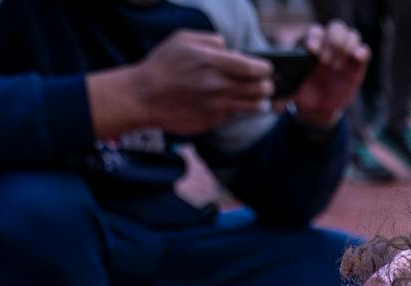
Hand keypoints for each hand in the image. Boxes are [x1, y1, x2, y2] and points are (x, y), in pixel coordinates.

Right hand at [88, 31, 272, 137]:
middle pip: (260, 88)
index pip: (254, 68)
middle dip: (267, 84)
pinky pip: (235, 115)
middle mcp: (218, 86)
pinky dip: (239, 109)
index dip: (266, 68)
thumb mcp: (183, 39)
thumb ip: (211, 40)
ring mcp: (217, 106)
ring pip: (254, 106)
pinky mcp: (213, 120)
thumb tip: (229, 48)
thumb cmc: (162, 65)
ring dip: (259, 100)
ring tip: (257, 95)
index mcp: (213, 63)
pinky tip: (234, 102)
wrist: (143, 97)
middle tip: (264, 82)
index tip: (266, 68)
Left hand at [288, 20, 369, 129]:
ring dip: (347, 46)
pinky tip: (357, 58)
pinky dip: (362, 51)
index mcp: (310, 47)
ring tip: (339, 66)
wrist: (321, 108)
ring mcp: (344, 53)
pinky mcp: (357, 63)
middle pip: (334, 28)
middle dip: (333, 42)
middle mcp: (327, 45)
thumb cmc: (305, 96)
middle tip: (327, 62)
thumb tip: (274, 107)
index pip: (314, 32)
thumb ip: (284, 98)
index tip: (312, 51)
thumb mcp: (294, 96)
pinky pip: (364, 49)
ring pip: (351, 34)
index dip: (314, 38)